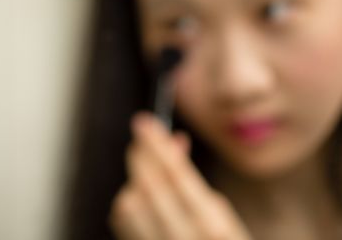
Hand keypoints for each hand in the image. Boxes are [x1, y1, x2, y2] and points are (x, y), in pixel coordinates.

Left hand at [110, 113, 250, 239]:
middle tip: (141, 136)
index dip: (157, 144)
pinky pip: (123, 223)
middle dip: (141, 155)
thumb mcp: (227, 222)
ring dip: (133, 179)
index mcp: (212, 229)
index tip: (145, 122)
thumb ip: (198, 189)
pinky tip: (139, 196)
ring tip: (148, 170)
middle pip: (148, 186)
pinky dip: (127, 201)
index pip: (177, 176)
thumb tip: (174, 148)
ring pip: (128, 204)